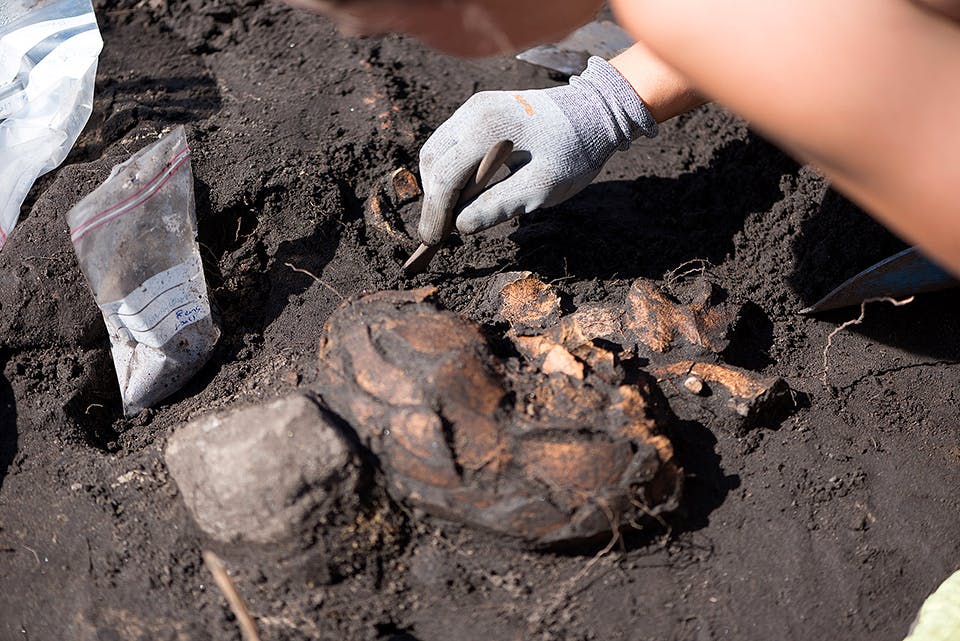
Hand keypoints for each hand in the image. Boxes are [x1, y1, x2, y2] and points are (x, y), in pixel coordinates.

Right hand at [417, 57, 657, 242]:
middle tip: (438, 233)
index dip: (435, 213)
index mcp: (487, 128)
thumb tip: (461, 225)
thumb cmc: (575, 150)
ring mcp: (475, 107)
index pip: (445, 177)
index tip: (432, 240)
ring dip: (438, 184)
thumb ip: (500, 205)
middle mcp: (474, 111)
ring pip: (437, 150)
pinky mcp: (480, 109)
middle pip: (433, 161)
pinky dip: (449, 168)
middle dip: (433, 200)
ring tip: (449, 215)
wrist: (596, 111)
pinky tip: (462, 192)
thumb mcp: (544, 185)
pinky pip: (451, 141)